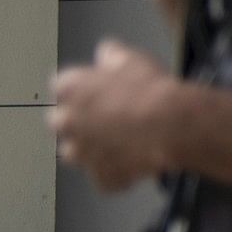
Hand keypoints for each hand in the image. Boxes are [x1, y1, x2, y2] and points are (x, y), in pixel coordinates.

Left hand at [50, 39, 193, 189]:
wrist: (170, 125)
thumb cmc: (149, 87)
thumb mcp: (133, 59)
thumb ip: (112, 55)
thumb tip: (105, 52)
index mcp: (69, 89)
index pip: (62, 87)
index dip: (82, 89)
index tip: (99, 90)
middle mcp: (66, 123)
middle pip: (61, 123)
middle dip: (78, 122)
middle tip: (108, 117)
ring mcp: (82, 155)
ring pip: (76, 154)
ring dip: (91, 149)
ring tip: (120, 143)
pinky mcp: (103, 178)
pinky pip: (106, 177)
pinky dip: (117, 173)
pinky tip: (136, 163)